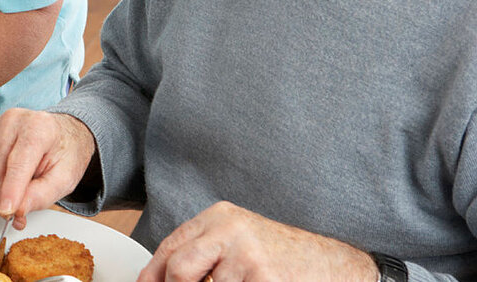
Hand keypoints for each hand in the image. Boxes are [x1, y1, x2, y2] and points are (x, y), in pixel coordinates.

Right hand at [0, 109, 94, 229]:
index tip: (6, 210)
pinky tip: (9, 172)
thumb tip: (19, 210)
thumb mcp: (65, 178)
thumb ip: (42, 195)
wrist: (59, 133)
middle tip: (16, 214)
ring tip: (21, 183)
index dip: (11, 189)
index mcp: (38, 127)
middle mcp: (13, 120)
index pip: (19, 162)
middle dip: (4, 197)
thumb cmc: (63, 152)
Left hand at [139, 201, 376, 281]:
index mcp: (219, 217)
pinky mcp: (265, 279)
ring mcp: (248, 256)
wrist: (339, 263)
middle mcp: (230, 230)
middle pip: (178, 269)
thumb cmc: (285, 257)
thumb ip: (203, 253)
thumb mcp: (239, 242)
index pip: (169, 248)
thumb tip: (160, 278)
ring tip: (244, 280)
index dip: (153, 275)